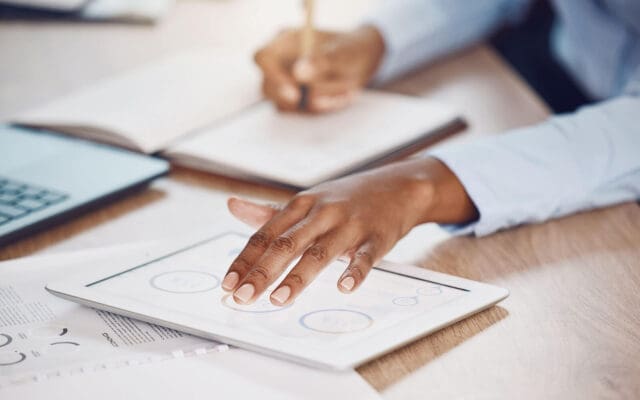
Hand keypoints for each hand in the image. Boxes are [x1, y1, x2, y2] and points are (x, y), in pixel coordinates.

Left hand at [221, 157, 477, 305]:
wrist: (398, 186)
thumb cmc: (345, 198)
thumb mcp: (307, 201)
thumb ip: (270, 211)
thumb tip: (231, 206)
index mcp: (301, 205)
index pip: (266, 235)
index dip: (245, 260)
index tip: (227, 284)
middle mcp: (322, 213)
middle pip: (287, 244)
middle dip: (262, 271)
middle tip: (242, 297)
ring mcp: (350, 224)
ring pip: (321, 252)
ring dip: (298, 276)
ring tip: (279, 299)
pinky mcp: (377, 237)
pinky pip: (365, 256)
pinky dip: (355, 271)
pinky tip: (344, 287)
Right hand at [254, 26, 384, 112]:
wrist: (362, 61)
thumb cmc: (350, 50)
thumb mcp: (344, 53)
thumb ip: (322, 61)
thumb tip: (298, 73)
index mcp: (284, 41)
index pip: (263, 58)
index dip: (273, 77)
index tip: (295, 94)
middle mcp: (279, 62)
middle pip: (268, 87)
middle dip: (293, 99)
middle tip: (320, 102)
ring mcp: (284, 83)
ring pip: (286, 105)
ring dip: (318, 103)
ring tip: (345, 90)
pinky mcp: (294, 101)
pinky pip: (300, 113)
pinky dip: (322, 109)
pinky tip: (340, 96)